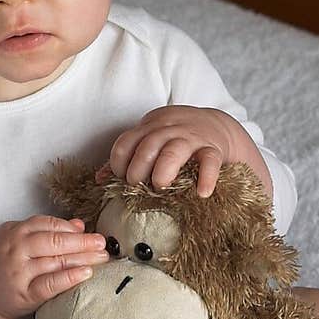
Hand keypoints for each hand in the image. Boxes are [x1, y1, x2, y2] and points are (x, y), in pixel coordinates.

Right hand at [0, 216, 108, 318]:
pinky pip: (50, 284)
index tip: (90, 232)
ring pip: (56, 261)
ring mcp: (18, 272)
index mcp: (14, 231)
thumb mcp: (18, 240)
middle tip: (102, 244)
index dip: (71, 228)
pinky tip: (86, 273)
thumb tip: (79, 224)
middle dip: (83, 242)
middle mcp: (15, 249)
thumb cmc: (3, 264)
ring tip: (101, 258)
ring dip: (83, 258)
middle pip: (55, 241)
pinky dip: (70, 278)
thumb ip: (46, 231)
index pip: (48, 224)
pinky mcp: (23, 294)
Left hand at [97, 106, 235, 197]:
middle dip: (138, 170)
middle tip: (138, 188)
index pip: (127, 142)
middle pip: (147, 147)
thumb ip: (129, 156)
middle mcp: (169, 130)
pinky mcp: (213, 149)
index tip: (121, 179)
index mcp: (150, 127)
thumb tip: (101, 177)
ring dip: (163, 170)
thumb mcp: (152, 138)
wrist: (217, 125)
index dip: (119, 163)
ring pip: (174, 151)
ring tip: (160, 187)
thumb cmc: (178, 137)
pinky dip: (206, 178)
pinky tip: (201, 193)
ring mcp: (192, 138)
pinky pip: (209, 161)